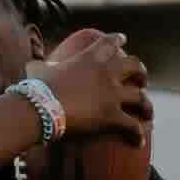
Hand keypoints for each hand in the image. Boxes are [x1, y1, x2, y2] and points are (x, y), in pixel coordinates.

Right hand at [38, 28, 150, 143]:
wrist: (39, 108)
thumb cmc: (35, 89)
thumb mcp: (40, 70)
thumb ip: (42, 66)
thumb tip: (31, 66)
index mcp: (89, 59)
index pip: (109, 43)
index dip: (117, 39)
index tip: (123, 38)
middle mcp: (106, 74)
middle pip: (134, 66)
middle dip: (141, 72)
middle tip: (141, 79)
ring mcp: (111, 95)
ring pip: (140, 98)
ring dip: (146, 105)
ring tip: (148, 112)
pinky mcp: (111, 116)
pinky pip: (132, 126)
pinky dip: (137, 134)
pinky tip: (138, 141)